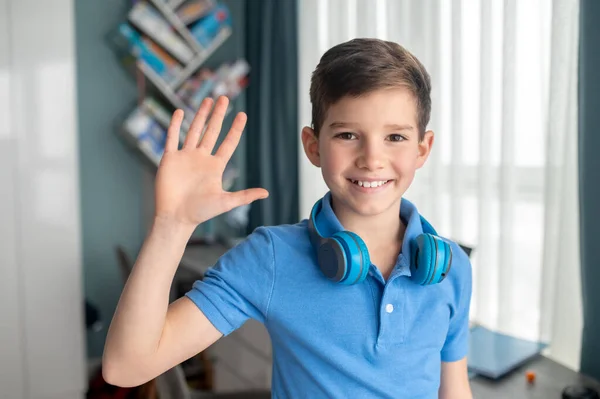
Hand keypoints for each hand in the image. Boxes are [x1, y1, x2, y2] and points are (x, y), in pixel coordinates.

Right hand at [154, 96, 268, 227]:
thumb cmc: (201, 212)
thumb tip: (266, 193)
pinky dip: (175, 125)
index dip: (235, 129)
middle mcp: (201, 158)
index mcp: (215, 166)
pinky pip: (172, 138)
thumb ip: (245, 196)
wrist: (176, 217)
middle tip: (224, 98)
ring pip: (194, 131)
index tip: (242, 115)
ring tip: (207, 100)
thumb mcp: (226, 202)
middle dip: (218, 115)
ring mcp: (185, 157)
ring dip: (200, 115)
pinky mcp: (169, 159)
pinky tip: (180, 112)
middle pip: (211, 131)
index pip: (228, 143)